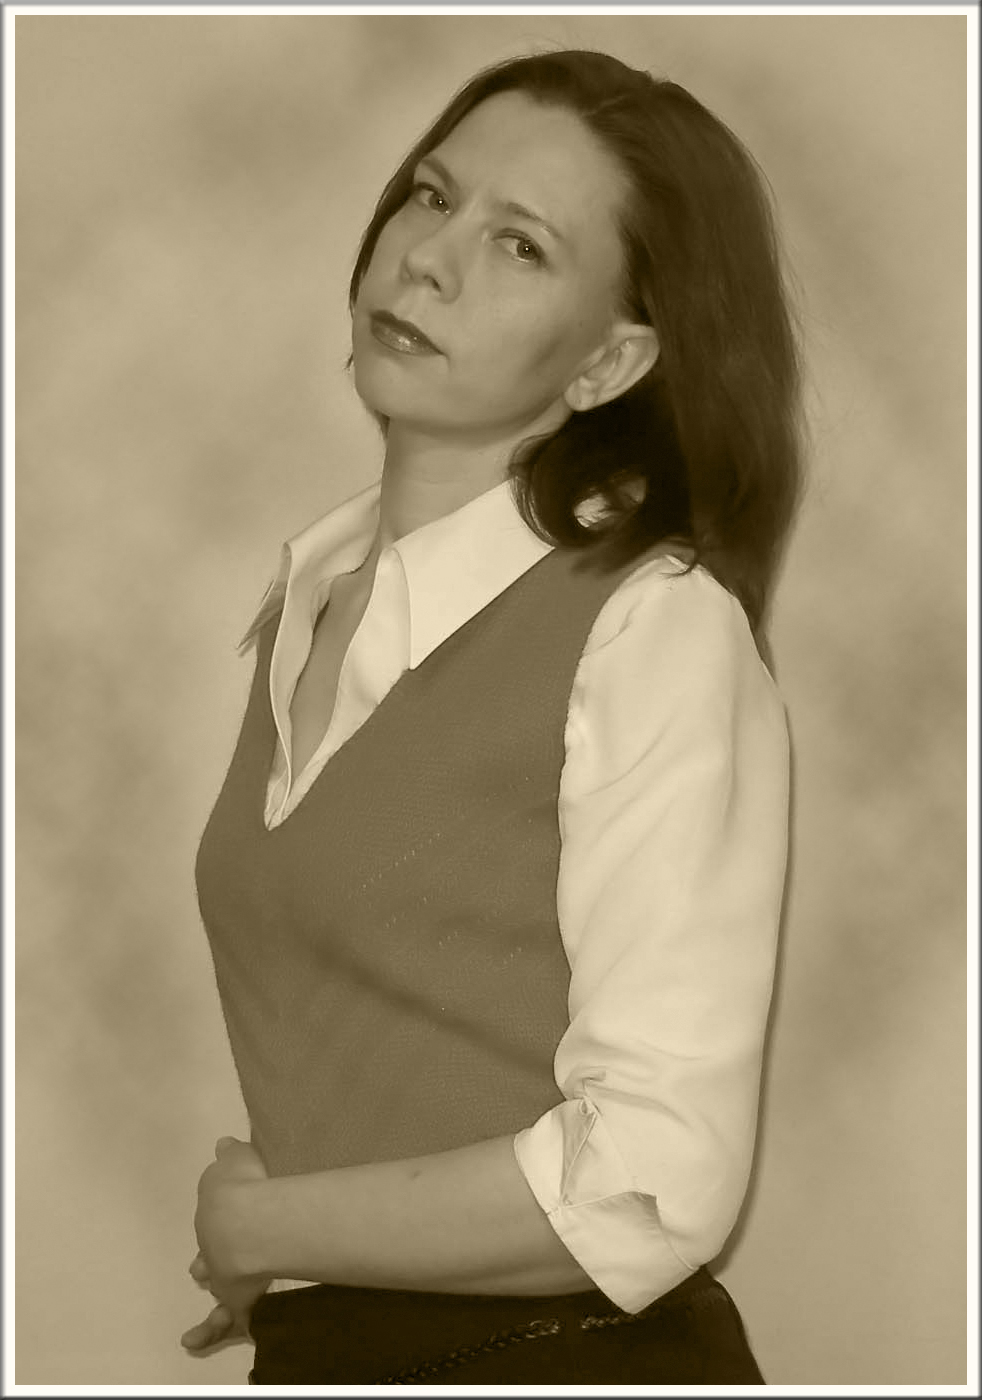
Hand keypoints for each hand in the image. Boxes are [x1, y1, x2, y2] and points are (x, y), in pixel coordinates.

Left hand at [182, 1136, 270, 1352]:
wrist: (247, 1221)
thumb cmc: (247, 1186)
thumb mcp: (238, 1159)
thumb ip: (230, 1155)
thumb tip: (222, 1144)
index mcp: (217, 1209)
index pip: (216, 1215)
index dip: (218, 1219)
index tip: (221, 1218)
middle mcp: (213, 1244)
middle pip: (208, 1254)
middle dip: (205, 1258)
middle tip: (198, 1267)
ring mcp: (222, 1272)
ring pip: (213, 1283)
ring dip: (209, 1283)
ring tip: (203, 1289)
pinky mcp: (236, 1299)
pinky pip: (222, 1322)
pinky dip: (206, 1332)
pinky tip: (190, 1342)